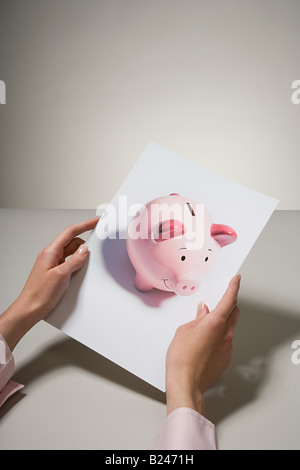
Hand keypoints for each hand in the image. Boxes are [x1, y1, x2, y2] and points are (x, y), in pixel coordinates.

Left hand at [0, 218, 98, 350]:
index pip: (70, 232)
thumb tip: (84, 250)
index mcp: (50, 252)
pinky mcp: (56, 273)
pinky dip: (77, 264)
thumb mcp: (61, 275)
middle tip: (97, 245)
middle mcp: (51, 256)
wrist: (30, 309)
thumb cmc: (39, 294)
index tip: (95, 221)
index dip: (84, 225)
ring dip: (81, 256)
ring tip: (88, 263)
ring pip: (71, 254)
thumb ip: (74, 260)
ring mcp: (53, 265)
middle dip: (84, 243)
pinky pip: (69, 263)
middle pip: (72, 242)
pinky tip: (81, 271)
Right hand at [165, 275, 240, 415]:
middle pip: (233, 313)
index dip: (233, 287)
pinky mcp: (225, 359)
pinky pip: (225, 342)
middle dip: (228, 305)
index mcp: (215, 323)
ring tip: (203, 328)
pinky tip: (204, 343)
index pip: (229, 299)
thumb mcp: (184, 330)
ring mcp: (227, 348)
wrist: (186, 383)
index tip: (236, 280)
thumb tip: (203, 313)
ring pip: (229, 328)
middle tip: (219, 302)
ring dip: (221, 323)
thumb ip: (197, 319)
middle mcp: (226, 334)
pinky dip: (218, 338)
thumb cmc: (182, 358)